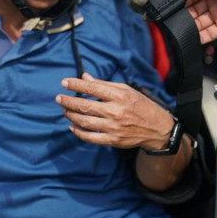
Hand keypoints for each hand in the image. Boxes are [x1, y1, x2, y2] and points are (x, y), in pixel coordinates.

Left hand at [56, 72, 173, 150]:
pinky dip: (78, 132)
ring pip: (84, 122)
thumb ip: (104, 84)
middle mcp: (115, 111)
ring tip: (64, 110)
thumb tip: (84, 76)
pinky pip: (90, 137)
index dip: (76, 84)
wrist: (157, 128)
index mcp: (119, 95)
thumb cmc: (140, 105)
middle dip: (68, 101)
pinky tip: (72, 126)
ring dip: (71, 115)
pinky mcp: (113, 140)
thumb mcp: (126, 90)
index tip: (64, 82)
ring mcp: (113, 127)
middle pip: (85, 106)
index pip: (92, 88)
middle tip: (59, 98)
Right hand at [172, 0, 216, 43]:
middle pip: (192, 11)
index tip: (166, 9)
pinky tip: (190, 39)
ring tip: (177, 32)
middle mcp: (212, 0)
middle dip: (182, 17)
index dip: (179, 3)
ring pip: (199, 23)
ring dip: (189, 28)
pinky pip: (209, 34)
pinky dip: (200, 37)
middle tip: (169, 23)